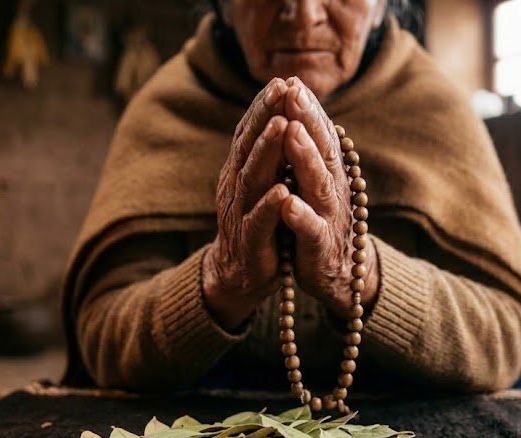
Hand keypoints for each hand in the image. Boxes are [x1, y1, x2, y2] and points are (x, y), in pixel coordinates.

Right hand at [203, 78, 290, 328]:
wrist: (240, 274)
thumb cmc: (259, 224)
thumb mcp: (261, 184)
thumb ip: (268, 156)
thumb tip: (283, 115)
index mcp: (241, 171)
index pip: (250, 133)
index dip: (263, 107)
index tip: (282, 80)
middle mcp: (236, 187)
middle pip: (249, 146)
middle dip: (264, 117)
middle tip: (281, 89)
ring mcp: (241, 214)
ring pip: (253, 178)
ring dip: (267, 151)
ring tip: (281, 126)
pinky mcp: (251, 242)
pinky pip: (259, 222)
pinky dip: (270, 205)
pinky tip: (282, 191)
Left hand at [280, 78, 378, 316]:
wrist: (337, 276)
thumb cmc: (319, 223)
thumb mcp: (315, 185)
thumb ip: (310, 154)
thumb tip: (300, 112)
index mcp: (327, 173)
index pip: (318, 134)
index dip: (307, 108)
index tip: (290, 80)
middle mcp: (332, 189)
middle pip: (321, 149)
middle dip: (308, 120)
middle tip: (293, 91)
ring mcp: (327, 217)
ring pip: (317, 184)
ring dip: (305, 158)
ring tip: (292, 133)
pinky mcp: (319, 246)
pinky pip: (310, 229)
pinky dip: (299, 215)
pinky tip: (286, 201)